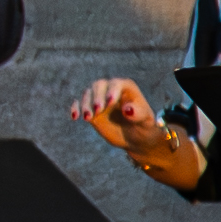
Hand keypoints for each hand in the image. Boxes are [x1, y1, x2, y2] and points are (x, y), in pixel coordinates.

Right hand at [75, 78, 213, 194]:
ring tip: (88, 118)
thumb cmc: (144, 126)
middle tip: (98, 111)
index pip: (116, 84)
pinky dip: (75, 108)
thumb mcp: (146, 121)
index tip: (110, 102)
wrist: (136, 137)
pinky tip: (74, 117)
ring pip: (87, 94)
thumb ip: (138, 113)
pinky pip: (79, 103)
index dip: (112, 91)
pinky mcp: (91, 108)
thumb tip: (127, 109)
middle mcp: (111, 89)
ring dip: (85, 104)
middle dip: (97, 97)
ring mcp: (99, 98)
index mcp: (126, 87)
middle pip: (99, 86)